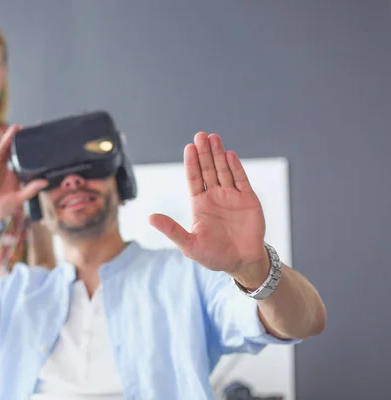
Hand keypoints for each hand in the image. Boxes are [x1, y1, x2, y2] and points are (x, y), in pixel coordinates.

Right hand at [0, 125, 47, 226]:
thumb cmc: (2, 207)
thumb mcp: (20, 197)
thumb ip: (31, 189)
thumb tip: (45, 182)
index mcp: (17, 176)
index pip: (26, 161)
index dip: (32, 152)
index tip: (41, 144)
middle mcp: (8, 169)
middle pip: (17, 152)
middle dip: (23, 142)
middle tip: (33, 131)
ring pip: (8, 148)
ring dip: (14, 137)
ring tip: (21, 127)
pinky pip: (0, 150)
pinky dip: (6, 140)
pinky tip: (11, 132)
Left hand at [149, 132, 268, 284]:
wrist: (241, 263)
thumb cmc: (213, 256)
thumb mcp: (189, 245)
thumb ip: (171, 230)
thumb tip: (150, 218)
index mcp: (199, 204)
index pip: (194, 179)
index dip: (191, 163)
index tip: (189, 148)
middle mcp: (214, 196)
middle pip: (208, 170)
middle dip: (204, 153)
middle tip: (200, 135)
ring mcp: (232, 197)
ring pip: (224, 171)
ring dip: (219, 155)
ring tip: (213, 138)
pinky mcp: (248, 200)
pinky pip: (241, 180)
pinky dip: (236, 168)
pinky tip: (230, 155)